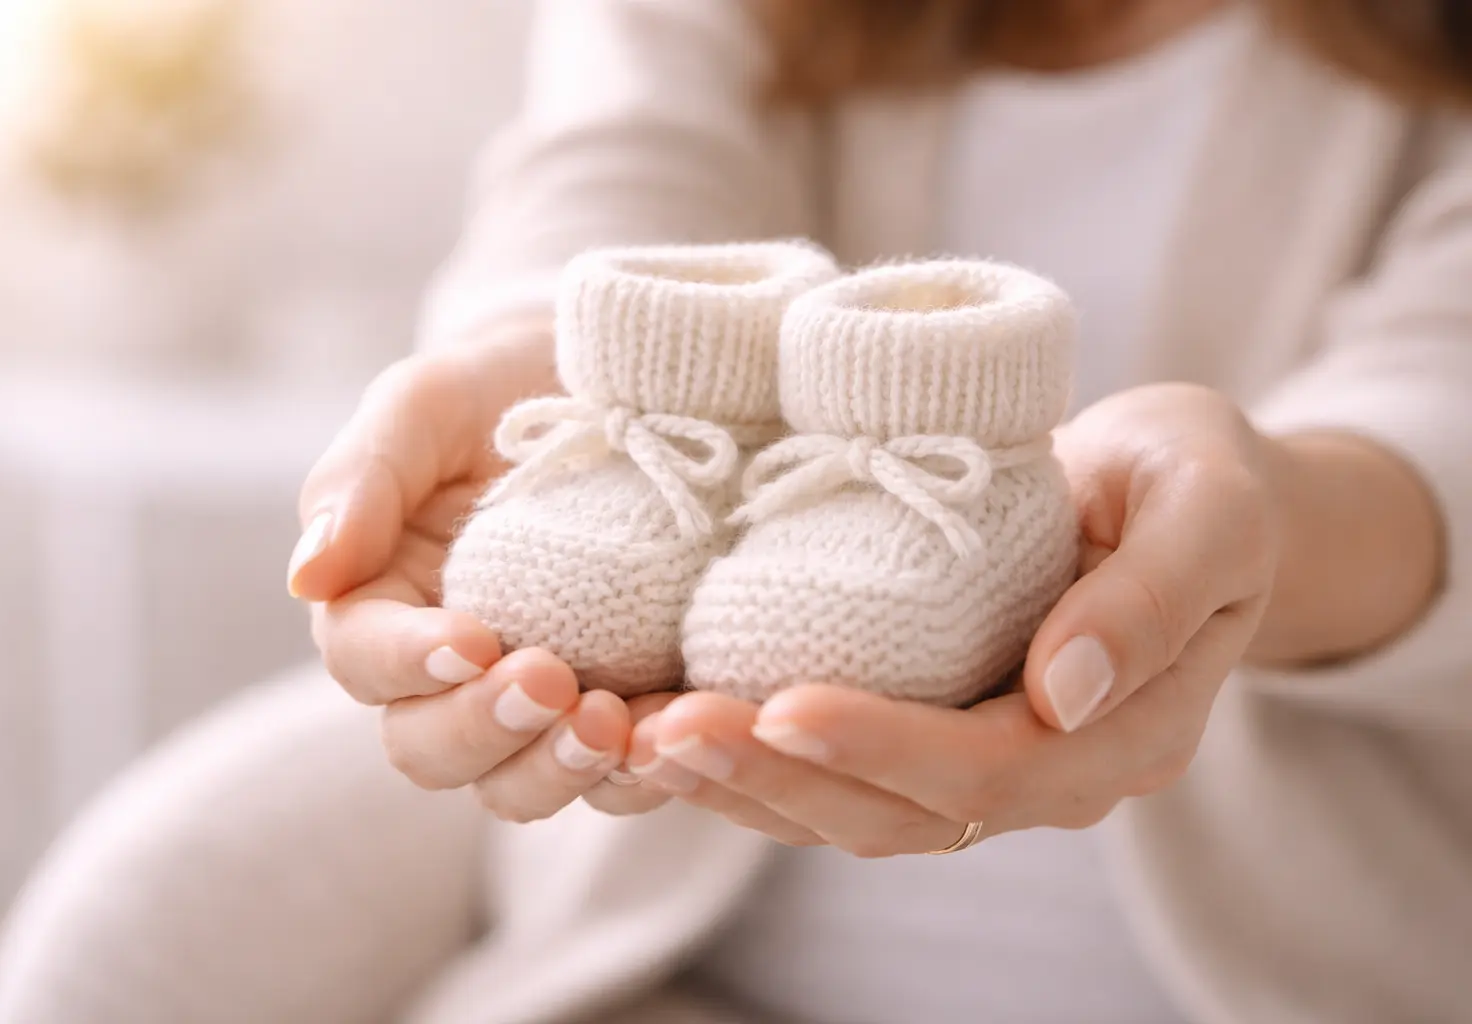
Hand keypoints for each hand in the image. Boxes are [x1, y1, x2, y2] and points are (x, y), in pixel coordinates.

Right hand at [288, 327, 670, 821]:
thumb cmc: (505, 387)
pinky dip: (643, 770)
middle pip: (430, 749)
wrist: (628, 382)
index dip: (408, 665)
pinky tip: (676, 730)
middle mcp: (450, 672)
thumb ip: (361, 479)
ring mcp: (537, 701)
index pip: (365, 662)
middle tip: (552, 681)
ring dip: (558, 769)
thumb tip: (306, 579)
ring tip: (614, 723)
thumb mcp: (427, 403)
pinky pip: (620, 777)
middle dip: (484, 729)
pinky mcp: (621, 709)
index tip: (470, 640)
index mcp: (383, 604)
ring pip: (516, 785)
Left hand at [624, 383, 1282, 853]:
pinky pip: (838, 773)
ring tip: (643, 741)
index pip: (993, 769)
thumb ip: (1154, 598)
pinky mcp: (935, 729)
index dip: (885, 748)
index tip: (781, 703)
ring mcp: (988, 760)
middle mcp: (1050, 771)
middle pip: (903, 813)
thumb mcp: (1208, 509)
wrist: (1181, 487)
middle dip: (780, 778)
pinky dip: (756, 762)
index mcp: (1124, 734)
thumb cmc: (1198, 479)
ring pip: (854, 811)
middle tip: (666, 731)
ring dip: (745, 785)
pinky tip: (671, 730)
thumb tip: (1065, 695)